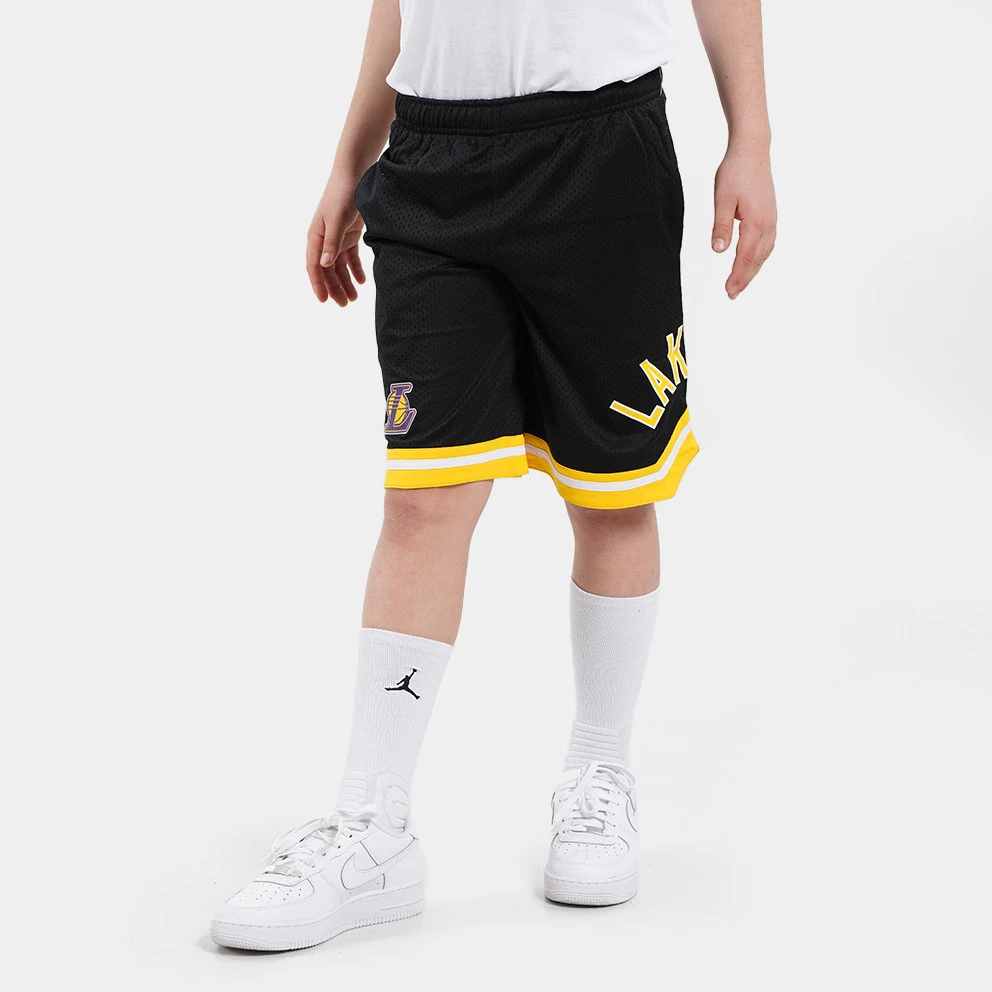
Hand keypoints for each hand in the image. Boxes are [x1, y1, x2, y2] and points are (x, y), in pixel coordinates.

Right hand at [306, 175, 367, 305]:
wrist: (355, 175)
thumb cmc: (342, 195)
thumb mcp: (336, 220)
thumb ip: (332, 243)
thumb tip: (324, 265)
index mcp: (315, 237)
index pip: (313, 266)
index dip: (318, 284)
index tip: (324, 301)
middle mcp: (324, 240)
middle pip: (327, 270)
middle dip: (335, 288)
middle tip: (344, 304)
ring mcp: (337, 238)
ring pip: (339, 266)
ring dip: (345, 282)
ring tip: (354, 298)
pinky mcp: (350, 234)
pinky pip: (351, 257)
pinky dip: (355, 270)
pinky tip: (362, 281)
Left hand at [711, 145, 776, 299]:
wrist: (752, 151)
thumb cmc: (735, 172)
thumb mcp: (722, 199)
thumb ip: (720, 226)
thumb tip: (719, 251)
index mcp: (756, 222)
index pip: (745, 257)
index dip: (737, 277)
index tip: (728, 291)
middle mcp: (768, 224)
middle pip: (757, 260)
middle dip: (744, 279)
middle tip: (731, 295)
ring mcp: (772, 220)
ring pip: (764, 253)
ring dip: (752, 270)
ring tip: (740, 284)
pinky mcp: (771, 216)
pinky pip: (768, 244)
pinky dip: (759, 258)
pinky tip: (753, 262)